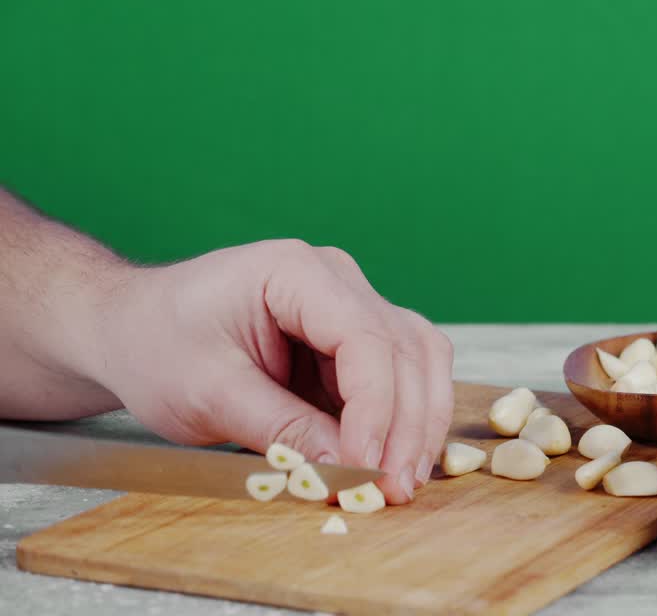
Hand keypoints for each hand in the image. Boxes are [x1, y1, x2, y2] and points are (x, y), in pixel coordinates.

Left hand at [98, 239, 452, 503]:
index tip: (366, 466)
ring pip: (418, 359)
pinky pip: (401, 374)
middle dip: (405, 424)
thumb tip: (343, 468)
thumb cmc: (157, 345)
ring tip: (401, 481)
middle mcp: (337, 280)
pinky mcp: (353, 340)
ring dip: (417, 422)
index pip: (364, 338)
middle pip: (403, 349)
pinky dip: (404, 418)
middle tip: (392, 488)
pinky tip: (396, 459)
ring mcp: (351, 305)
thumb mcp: (208, 395)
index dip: (376, 407)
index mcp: (295, 272)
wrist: (133, 329)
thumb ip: (281, 428)